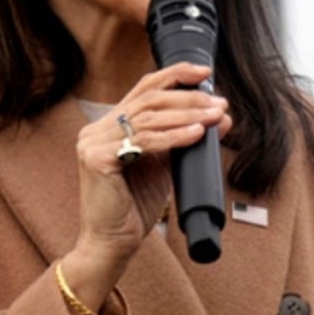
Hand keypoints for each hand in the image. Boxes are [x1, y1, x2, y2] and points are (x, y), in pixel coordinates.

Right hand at [66, 63, 231, 305]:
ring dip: (188, 115)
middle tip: (219, 102)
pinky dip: (174, 136)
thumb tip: (221, 115)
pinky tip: (196, 134)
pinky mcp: (96, 159)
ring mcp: (92, 142)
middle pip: (148, 99)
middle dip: (188, 98)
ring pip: (148, 118)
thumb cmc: (135, 205)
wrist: (114, 242)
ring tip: (215, 116)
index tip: (205, 72)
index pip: (144, 89)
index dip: (175, 76)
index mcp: (110, 125)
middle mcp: (97, 129)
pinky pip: (143, 141)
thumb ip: (186, 137)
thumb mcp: (166, 164)